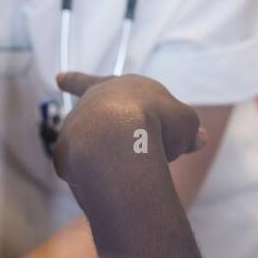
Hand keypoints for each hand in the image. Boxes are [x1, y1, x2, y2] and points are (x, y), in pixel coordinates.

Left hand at [52, 72, 206, 184]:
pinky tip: (111, 180)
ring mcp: (77, 127)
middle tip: (114, 138)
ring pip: (90, 142)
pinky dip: (94, 173)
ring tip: (129, 165)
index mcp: (118, 88)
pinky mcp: (68, 153)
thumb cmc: (157, 121)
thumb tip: (199, 139)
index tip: (58, 77)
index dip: (76, 80)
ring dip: (104, 153)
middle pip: (96, 116)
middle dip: (104, 126)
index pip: (92, 80)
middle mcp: (93, 103)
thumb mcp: (185, 123)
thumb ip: (188, 129)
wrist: (122, 138)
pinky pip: (82, 166)